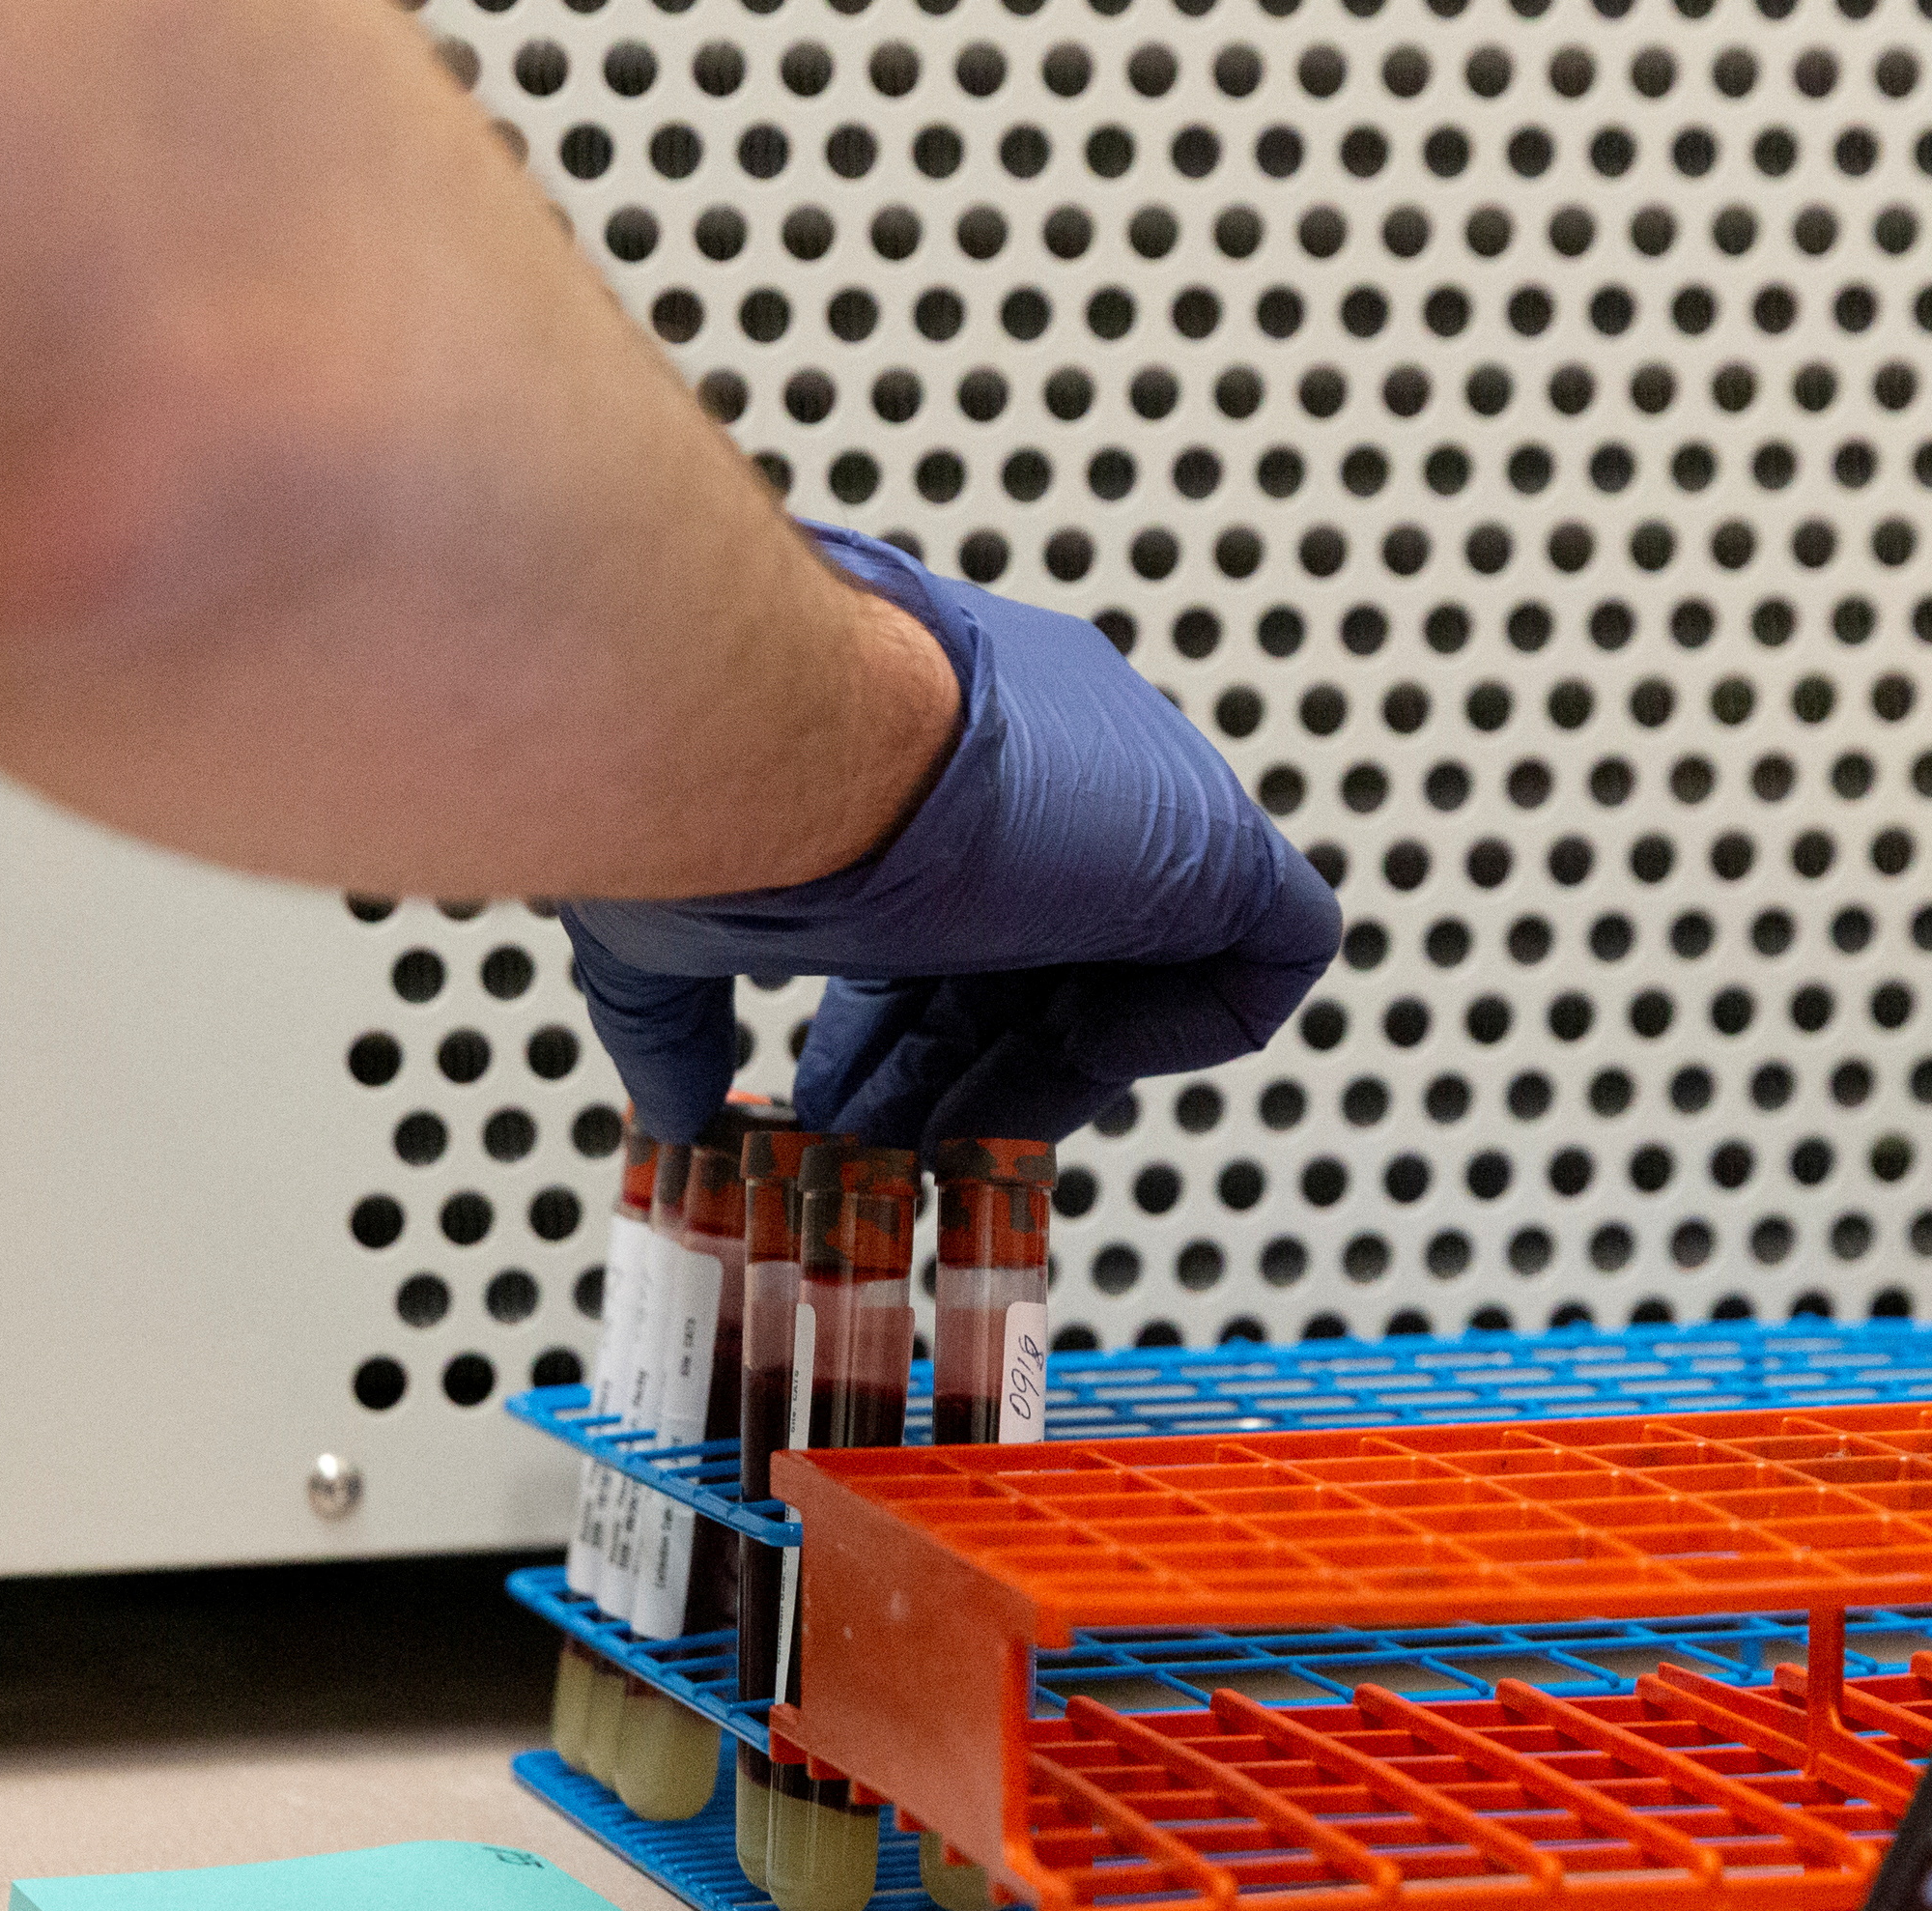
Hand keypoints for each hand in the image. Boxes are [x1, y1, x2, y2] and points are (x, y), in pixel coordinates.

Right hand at [560, 523, 1337, 1147]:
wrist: (758, 733)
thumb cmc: (702, 797)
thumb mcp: (673, 929)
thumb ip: (676, 1019)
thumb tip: (668, 1107)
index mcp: (927, 750)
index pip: (954, 911)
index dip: (899, 1027)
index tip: (838, 1107)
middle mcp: (1040, 756)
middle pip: (1035, 954)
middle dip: (954, 1069)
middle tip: (878, 1151)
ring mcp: (1134, 792)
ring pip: (1131, 969)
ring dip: (1038, 1080)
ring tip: (936, 1156)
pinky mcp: (1212, 843)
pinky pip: (1262, 959)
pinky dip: (1175, 1038)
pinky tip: (1056, 1072)